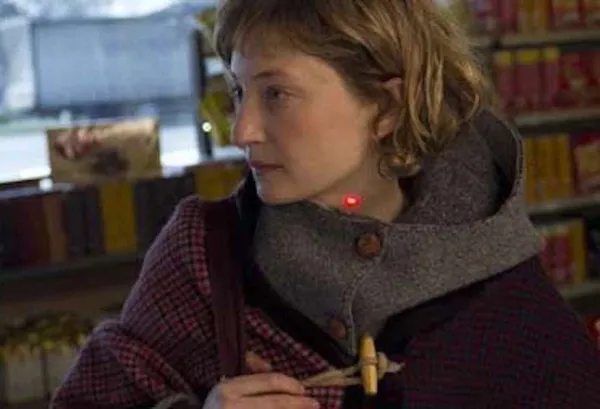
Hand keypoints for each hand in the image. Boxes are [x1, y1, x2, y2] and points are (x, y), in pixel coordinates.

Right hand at [202, 352, 318, 408]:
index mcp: (227, 388)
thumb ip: (248, 374)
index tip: (303, 389)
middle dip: (299, 403)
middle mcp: (230, 405)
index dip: (290, 384)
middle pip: (275, 402)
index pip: (269, 382)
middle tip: (314, 404)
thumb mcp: (226, 388)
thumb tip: (271, 365)